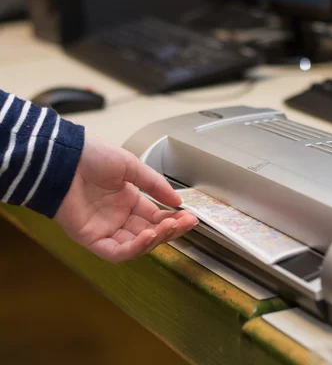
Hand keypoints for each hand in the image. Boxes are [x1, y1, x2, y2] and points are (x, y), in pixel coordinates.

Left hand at [56, 133, 197, 262]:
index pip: (156, 217)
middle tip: (186, 223)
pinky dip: (134, 248)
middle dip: (170, 230)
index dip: (174, 219)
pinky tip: (148, 236)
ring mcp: (105, 229)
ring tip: (168, 227)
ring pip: (136, 246)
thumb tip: (178, 201)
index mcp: (128, 201)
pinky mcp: (91, 239)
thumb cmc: (92, 156)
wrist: (64, 157)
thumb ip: (155, 185)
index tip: (190, 217)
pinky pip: (116, 252)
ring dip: (155, 240)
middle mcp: (119, 218)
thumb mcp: (131, 166)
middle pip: (150, 233)